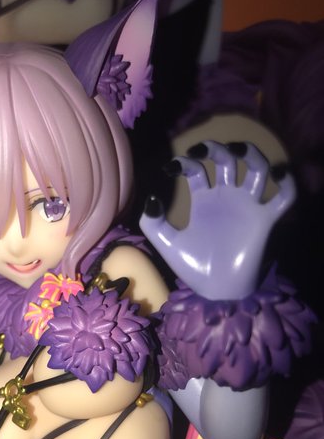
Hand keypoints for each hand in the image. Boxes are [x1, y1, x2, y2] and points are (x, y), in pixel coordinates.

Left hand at [139, 141, 294, 298]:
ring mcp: (247, 206)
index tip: (171, 168)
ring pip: (258, 169)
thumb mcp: (167, 243)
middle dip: (216, 149)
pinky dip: (287, 182)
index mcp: (204, 200)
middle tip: (201, 150)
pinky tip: (278, 173)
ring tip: (236, 150)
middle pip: (228, 160)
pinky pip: (284, 197)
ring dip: (251, 154)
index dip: (184, 162)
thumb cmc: (194, 267)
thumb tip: (152, 198)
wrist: (215, 290)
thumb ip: (153, 223)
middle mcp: (227, 198)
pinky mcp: (264, 220)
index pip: (198, 169)